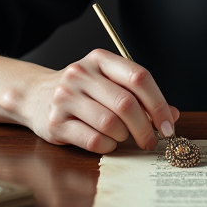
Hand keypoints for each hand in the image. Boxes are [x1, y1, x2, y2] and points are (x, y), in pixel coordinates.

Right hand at [12, 48, 179, 154]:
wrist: (34, 96)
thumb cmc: (82, 91)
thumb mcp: (109, 83)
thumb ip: (140, 97)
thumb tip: (172, 116)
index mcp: (100, 60)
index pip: (139, 78)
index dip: (158, 104)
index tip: (168, 125)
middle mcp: (81, 74)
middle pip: (126, 104)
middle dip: (144, 127)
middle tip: (150, 140)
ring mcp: (65, 98)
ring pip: (111, 124)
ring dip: (124, 137)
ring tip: (121, 136)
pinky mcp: (55, 122)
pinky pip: (94, 140)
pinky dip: (108, 146)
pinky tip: (106, 141)